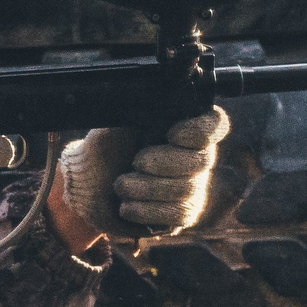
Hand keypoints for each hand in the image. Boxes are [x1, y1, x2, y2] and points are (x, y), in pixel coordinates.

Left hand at [60, 108, 232, 236]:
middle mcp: (197, 156)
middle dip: (166, 162)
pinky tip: (126, 206)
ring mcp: (193, 187)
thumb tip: (153, 92)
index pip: (216, 124)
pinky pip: (178, 214)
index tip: (171, 134)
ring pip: (187, 189)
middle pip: (202, 160)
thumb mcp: (119, 122)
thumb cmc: (107, 147)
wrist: (90, 184)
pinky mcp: (182, 213)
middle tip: (136, 161)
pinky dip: (148, 210)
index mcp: (187, 127)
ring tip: (121, 185)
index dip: (201, 131)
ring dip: (149, 188)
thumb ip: (141, 108)